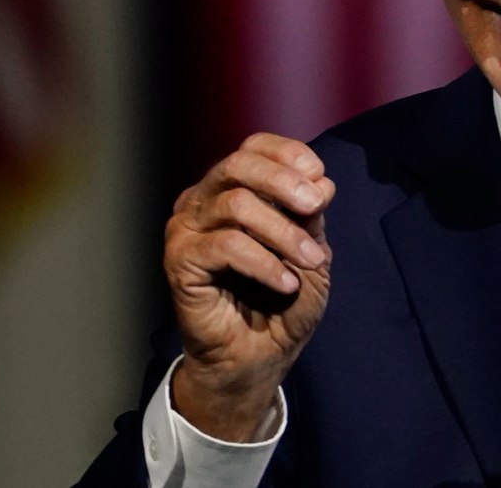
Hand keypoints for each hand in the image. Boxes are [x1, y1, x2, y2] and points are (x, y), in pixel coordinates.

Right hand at [163, 133, 335, 439]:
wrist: (259, 355)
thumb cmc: (284, 299)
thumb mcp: (311, 250)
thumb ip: (311, 215)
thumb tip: (321, 182)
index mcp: (234, 187)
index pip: (255, 147)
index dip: (290, 155)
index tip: (321, 182)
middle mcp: (204, 199)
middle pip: (239, 164)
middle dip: (284, 183)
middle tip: (316, 206)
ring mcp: (187, 228)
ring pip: (236, 205)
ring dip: (283, 232)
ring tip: (311, 260)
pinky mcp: (179, 261)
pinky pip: (225, 245)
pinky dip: (264, 262)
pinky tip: (286, 283)